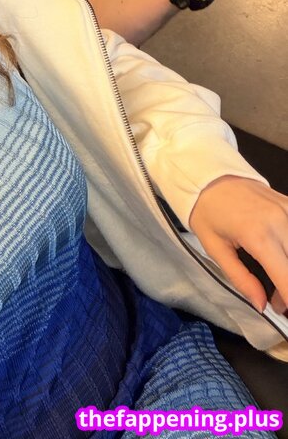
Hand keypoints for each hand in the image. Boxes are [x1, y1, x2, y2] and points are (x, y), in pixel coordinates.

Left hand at [190, 176, 287, 311]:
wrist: (207, 174)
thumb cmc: (206, 211)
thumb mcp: (215, 248)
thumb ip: (241, 279)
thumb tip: (261, 305)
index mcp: (258, 235)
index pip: (287, 278)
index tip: (282, 311)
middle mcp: (280, 222)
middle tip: (277, 300)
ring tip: (277, 280)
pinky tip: (281, 260)